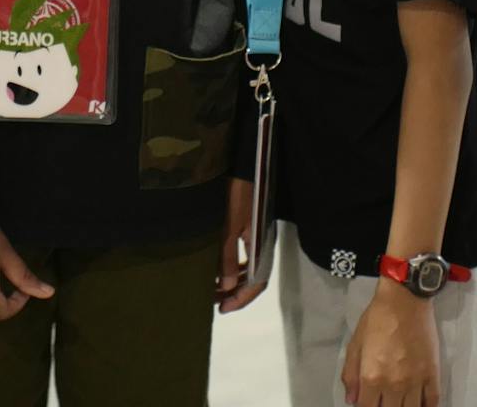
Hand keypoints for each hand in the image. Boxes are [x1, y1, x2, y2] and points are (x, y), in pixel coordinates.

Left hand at [216, 177, 266, 312]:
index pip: (256, 284)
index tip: (222, 308)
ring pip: (248, 269)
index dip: (241, 299)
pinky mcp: (251, 229)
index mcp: (261, 248)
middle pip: (253, 279)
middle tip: (213, 302)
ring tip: (214, 289)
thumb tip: (227, 287)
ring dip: (233, 281)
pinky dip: (233, 267)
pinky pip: (245, 256)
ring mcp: (258, 238)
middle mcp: (262, 246)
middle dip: (234, 294)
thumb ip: (228, 256)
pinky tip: (219, 269)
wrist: (247, 167)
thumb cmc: (239, 195)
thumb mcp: (230, 226)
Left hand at [342, 283, 441, 406]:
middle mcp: (394, 385)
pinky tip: (419, 404)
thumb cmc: (377, 320)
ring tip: (399, 401)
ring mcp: (416, 382)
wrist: (404, 301)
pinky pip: (432, 402)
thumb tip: (352, 400)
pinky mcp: (433, 375)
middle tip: (383, 398)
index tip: (368, 402)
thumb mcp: (355, 344)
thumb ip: (351, 374)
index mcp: (372, 377)